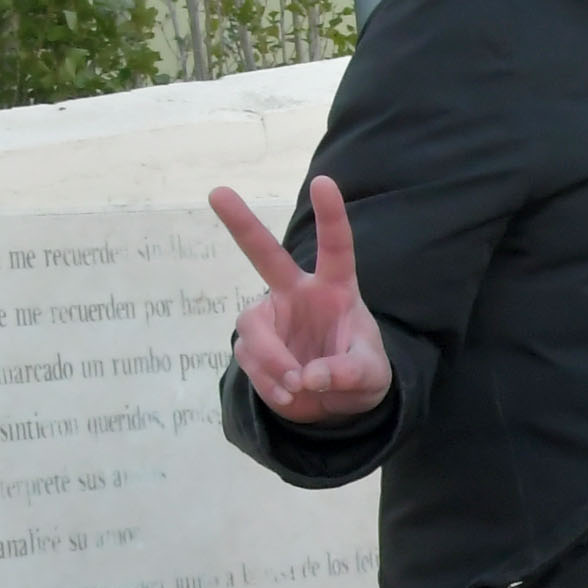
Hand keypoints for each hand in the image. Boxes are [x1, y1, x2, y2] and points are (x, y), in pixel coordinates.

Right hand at [212, 175, 393, 426]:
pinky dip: (270, 384)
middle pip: (264, 256)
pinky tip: (290, 395)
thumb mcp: (371, 376)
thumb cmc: (360, 372)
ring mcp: (271, 318)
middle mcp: (297, 294)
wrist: (336, 405)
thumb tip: (310, 377)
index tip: (323, 181)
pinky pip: (249, 362)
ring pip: (252, 330)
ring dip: (272, 362)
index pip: (335, 248)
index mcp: (335, 288)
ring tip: (298, 387)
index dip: (330, 216)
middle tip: (217, 192)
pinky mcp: (252, 346)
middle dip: (241, 224)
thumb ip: (349, 373)